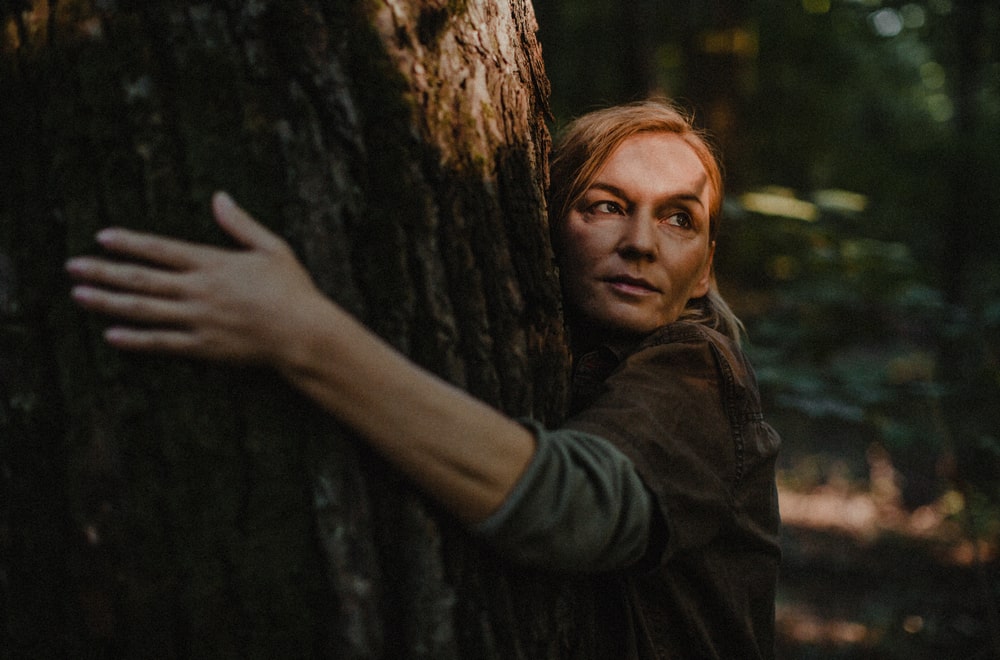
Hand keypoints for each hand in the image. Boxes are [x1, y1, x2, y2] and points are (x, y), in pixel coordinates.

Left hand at [66, 191, 324, 365]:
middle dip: (104, 271)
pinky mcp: (204, 347)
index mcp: (213, 263)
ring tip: (80, 296)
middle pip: (142, 279)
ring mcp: (198, 320)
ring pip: (144, 310)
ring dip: (108, 302)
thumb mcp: (272, 248)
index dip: (130, 243)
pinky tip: (112, 335)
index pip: (161, 249)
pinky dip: (135, 339)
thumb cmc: (293, 290)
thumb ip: (241, 224)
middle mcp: (199, 291)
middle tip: (73, 267)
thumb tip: (220, 197)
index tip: (103, 236)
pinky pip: (162, 343)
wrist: (304, 334)